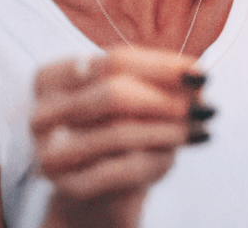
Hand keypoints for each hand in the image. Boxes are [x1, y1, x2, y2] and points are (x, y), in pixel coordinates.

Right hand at [31, 47, 212, 227]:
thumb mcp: (137, 95)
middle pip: (114, 93)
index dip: (163, 65)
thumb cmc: (118, 124)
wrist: (98, 186)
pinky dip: (158, 160)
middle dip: (166, 98)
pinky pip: (122, 170)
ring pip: (120, 132)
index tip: (201, 71)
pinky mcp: (68, 187)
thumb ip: (162, 81)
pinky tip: (178, 154)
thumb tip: (196, 77)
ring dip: (170, 130)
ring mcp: (50, 153)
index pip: (115, 59)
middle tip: (205, 105)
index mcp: (53, 76)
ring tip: (201, 127)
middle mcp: (42, 113)